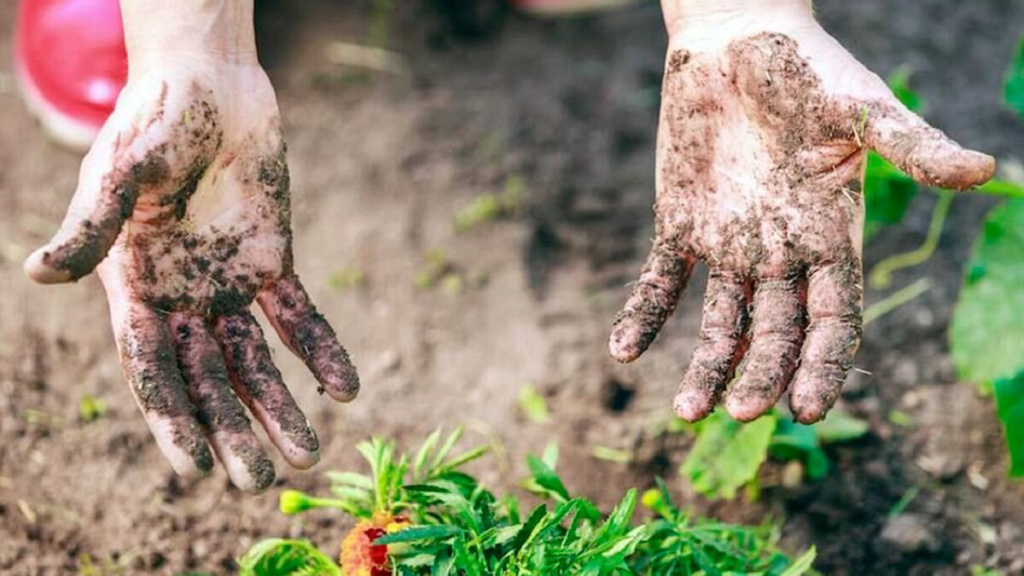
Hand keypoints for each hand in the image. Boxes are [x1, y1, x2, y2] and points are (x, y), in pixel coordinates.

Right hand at [24, 2, 358, 491]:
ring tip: (309, 456)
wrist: (211, 86)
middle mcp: (179, 298)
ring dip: (281, 408)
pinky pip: (297, 318)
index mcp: (134, 288)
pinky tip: (345, 390)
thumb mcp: (119, 172)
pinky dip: (319, 352)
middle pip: (208, 381)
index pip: (152, 370)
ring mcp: (226, 285)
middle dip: (233, 431)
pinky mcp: (270, 263)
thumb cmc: (154, 122)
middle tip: (262, 482)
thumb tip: (41, 273)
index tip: (198, 470)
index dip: (174, 420)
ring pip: (254, 362)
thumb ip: (92, 225)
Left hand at [609, 0, 993, 423]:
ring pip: (721, 322)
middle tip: (740, 413)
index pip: (833, 320)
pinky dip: (644, 315)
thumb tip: (985, 171)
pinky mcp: (680, 226)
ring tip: (686, 410)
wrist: (734, 36)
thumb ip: (911, 144)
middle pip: (776, 333)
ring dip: (706, 366)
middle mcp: (782, 253)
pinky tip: (624, 350)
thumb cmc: (805, 66)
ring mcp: (729, 245)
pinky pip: (660, 281)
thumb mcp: (858, 106)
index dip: (822, 365)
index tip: (804, 408)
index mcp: (831, 236)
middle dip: (760, 375)